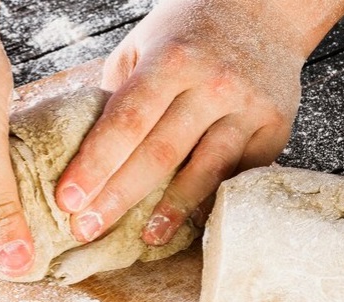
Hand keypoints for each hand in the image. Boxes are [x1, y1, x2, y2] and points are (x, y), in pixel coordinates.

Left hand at [54, 0, 332, 244]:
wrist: (265, 8)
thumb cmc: (191, 31)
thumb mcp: (143, 44)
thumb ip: (118, 94)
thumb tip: (84, 152)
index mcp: (171, 60)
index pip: (126, 122)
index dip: (95, 165)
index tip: (68, 199)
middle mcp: (212, 84)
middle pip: (159, 154)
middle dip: (118, 197)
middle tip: (87, 228)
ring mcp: (248, 107)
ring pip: (205, 171)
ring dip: (170, 211)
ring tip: (144, 238)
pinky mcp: (275, 127)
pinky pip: (240, 174)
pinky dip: (213, 200)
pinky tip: (191, 222)